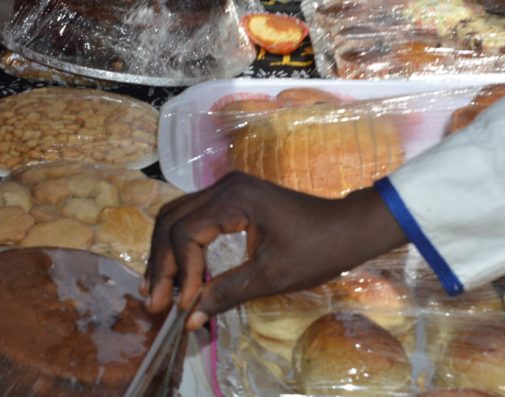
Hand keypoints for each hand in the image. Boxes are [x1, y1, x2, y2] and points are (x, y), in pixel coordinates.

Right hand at [143, 172, 406, 329]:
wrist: (348, 228)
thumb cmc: (318, 250)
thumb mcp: (271, 276)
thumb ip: (226, 293)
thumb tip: (189, 319)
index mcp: (234, 198)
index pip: (186, 232)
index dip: (180, 271)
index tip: (183, 305)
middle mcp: (224, 185)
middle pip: (171, 220)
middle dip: (162, 262)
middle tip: (156, 301)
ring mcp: (226, 188)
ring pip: (177, 217)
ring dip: (166, 253)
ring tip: (158, 288)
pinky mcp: (231, 198)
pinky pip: (194, 217)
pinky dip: (182, 244)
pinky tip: (179, 270)